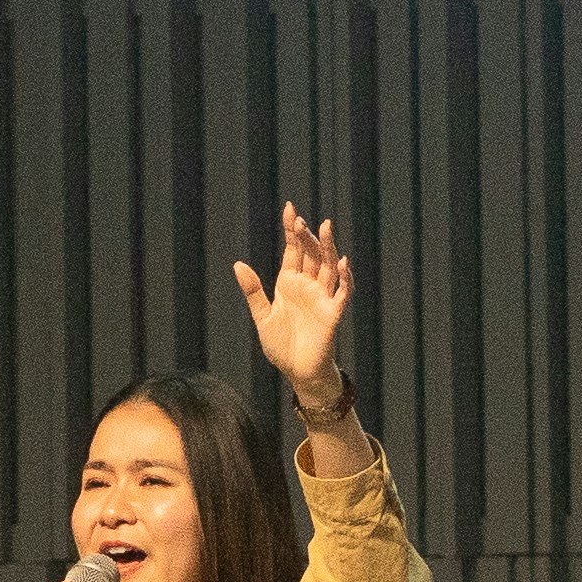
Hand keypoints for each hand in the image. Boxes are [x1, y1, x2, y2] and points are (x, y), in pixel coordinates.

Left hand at [233, 204, 358, 406]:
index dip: (291, 231)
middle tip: (300, 219)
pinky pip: (342, 292)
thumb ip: (253, 291)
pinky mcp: (333, 313)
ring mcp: (322, 298)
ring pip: (328, 266)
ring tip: (325, 227)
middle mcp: (308, 286)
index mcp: (289, 283)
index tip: (290, 209)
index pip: (293, 250)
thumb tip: (237, 263)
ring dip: (327, 247)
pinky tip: (342, 262)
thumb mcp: (262, 316)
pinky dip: (344, 277)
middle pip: (311, 254)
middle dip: (306, 236)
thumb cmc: (281, 346)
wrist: (297, 372)